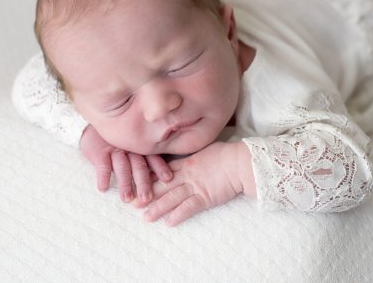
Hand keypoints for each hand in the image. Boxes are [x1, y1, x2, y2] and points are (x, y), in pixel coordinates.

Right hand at [79, 125, 172, 203]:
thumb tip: (166, 177)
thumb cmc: (122, 141)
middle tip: (146, 199)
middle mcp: (131, 149)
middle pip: (139, 166)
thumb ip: (149, 157)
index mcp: (142, 148)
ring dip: (125, 183)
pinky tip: (103, 188)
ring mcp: (115, 150)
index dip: (160, 168)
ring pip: (122, 167)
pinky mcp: (100, 152)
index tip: (168, 179)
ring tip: (127, 198)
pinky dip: (103, 176)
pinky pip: (102, 164)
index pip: (153, 158)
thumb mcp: (137, 146)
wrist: (99, 122)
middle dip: (143, 183)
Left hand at [135, 141, 254, 226]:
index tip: (138, 183)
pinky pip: (189, 208)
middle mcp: (188, 175)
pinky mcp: (205, 197)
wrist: (240, 162)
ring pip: (172, 198)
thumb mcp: (207, 149)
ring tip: (146, 217)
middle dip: (148, 195)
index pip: (165, 171)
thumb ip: (196, 155)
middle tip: (132, 203)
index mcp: (188, 162)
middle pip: (164, 186)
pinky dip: (178, 215)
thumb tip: (190, 158)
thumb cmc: (227, 154)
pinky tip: (169, 222)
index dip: (150, 178)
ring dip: (158, 208)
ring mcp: (196, 186)